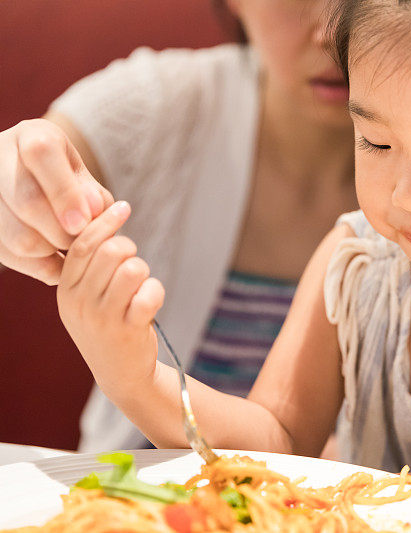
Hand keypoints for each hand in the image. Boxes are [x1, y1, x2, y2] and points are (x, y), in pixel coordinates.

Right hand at [0, 119, 112, 283]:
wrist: (30, 184)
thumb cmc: (67, 181)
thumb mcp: (85, 179)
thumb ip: (93, 196)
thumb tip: (91, 214)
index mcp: (32, 136)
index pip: (41, 153)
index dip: (64, 193)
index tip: (82, 223)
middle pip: (27, 201)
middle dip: (62, 231)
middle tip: (81, 239)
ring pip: (16, 236)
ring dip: (51, 251)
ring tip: (67, 247)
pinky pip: (9, 256)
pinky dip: (37, 265)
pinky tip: (54, 259)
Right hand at [57, 201, 164, 397]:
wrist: (122, 374)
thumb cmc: (111, 325)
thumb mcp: (89, 298)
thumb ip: (93, 265)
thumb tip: (111, 216)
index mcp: (65, 290)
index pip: (82, 244)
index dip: (105, 222)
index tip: (123, 206)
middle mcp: (79, 302)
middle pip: (110, 251)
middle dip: (130, 250)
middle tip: (133, 265)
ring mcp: (102, 317)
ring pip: (132, 268)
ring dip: (144, 273)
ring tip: (140, 288)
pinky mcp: (128, 330)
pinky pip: (150, 293)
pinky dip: (156, 292)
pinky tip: (150, 304)